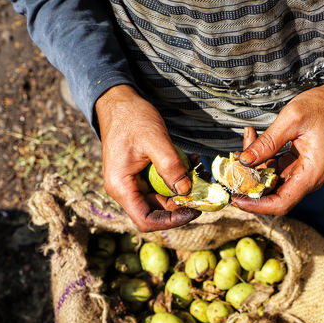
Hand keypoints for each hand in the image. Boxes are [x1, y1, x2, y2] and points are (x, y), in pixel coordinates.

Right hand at [96, 84, 199, 231]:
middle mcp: (125, 189)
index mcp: (121, 187)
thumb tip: (187, 190)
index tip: (193, 211)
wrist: (118, 101)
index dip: (170, 222)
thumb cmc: (131, 118)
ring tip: (200, 173)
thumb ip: (171, 166)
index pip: (146, 220)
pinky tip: (191, 163)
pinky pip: (162, 183)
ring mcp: (133, 182)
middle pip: (157, 211)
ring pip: (162, 197)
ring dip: (183, 189)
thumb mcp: (155, 140)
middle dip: (182, 203)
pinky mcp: (141, 174)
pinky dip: (178, 176)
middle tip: (205, 191)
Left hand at [232, 62, 323, 214]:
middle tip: (231, 169)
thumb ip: (267, 143)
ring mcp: (302, 172)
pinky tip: (253, 138)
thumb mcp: (291, 120)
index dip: (256, 205)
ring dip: (254, 166)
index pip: (281, 203)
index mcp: (311, 174)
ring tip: (245, 141)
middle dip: (250, 183)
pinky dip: (262, 157)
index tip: (236, 199)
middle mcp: (307, 178)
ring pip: (271, 180)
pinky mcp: (297, 163)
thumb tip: (244, 161)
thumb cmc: (323, 107)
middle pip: (273, 194)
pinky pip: (275, 167)